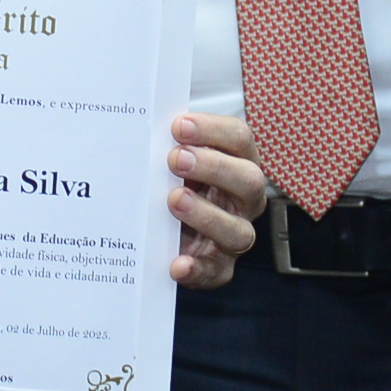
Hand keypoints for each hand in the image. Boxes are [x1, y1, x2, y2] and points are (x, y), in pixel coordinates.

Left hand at [166, 113, 266, 288]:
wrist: (166, 232)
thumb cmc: (173, 183)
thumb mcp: (173, 160)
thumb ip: (167, 142)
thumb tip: (141, 119)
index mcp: (237, 163)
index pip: (240, 139)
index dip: (213, 130)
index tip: (179, 126)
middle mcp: (244, 200)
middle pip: (249, 181)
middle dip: (213, 167)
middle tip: (176, 159)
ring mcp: (234, 235)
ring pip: (238, 230)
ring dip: (206, 214)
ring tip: (174, 200)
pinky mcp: (218, 268)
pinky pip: (214, 271)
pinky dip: (197, 268)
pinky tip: (177, 262)